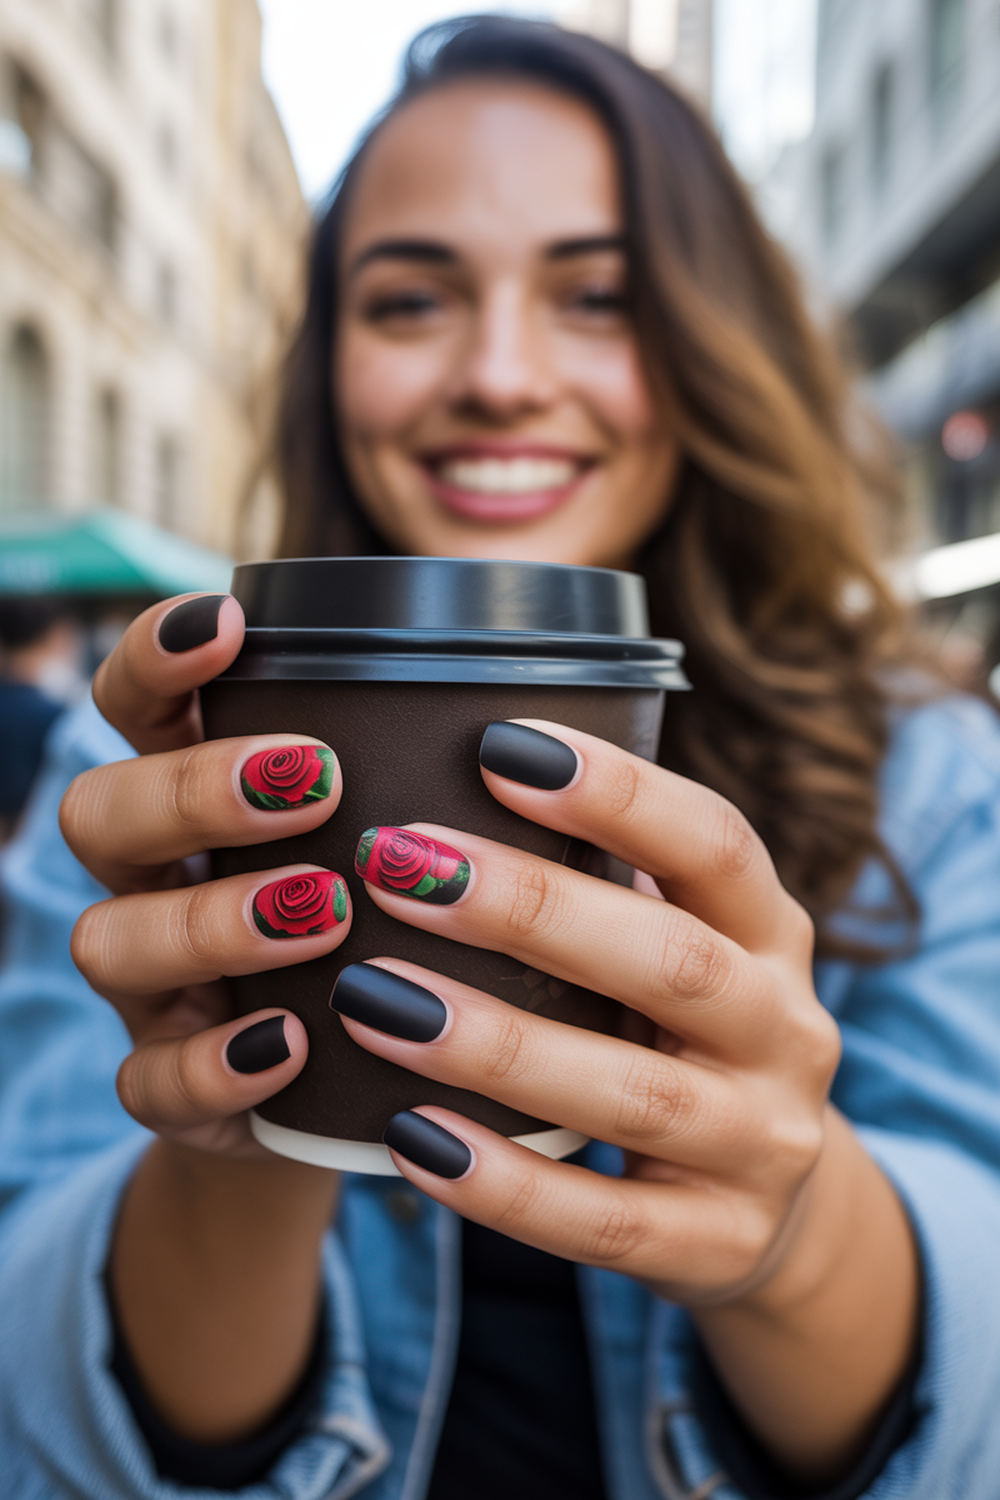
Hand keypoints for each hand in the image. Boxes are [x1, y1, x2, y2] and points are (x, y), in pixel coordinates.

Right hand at [60, 593, 351, 1438]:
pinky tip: (290, 1043)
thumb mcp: (408, 845)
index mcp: (197, 794)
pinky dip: (213, 1062)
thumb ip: (429, 783)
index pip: (138, 705)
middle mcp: (152, 878)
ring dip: (211, 919)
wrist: (357, 1086)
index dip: (159, 657)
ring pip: (111, 939)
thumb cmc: (401, 929)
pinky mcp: (170, 1083)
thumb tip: (544, 723)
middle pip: (103, 811)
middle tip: (314, 781)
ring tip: (323, 909)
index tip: (229, 623)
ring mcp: (152, 985)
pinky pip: (148, 1079)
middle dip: (195, 788)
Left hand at [335, 720, 917, 1479]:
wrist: (767, 1211)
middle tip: (398, 862)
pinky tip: (408, 1137)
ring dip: (495, 1044)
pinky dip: (504, 1184)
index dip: (619, 794)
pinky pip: (605, 1223)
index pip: (716, 846)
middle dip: (532, 908)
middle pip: (673, 962)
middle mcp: (787, 1031)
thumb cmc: (676, 1039)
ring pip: (632, 1096)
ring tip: (371, 998)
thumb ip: (600, 888)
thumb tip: (434, 791)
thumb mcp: (675, 952)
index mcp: (772, 934)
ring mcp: (763, 1146)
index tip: (497, 746)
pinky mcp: (719, 1245)